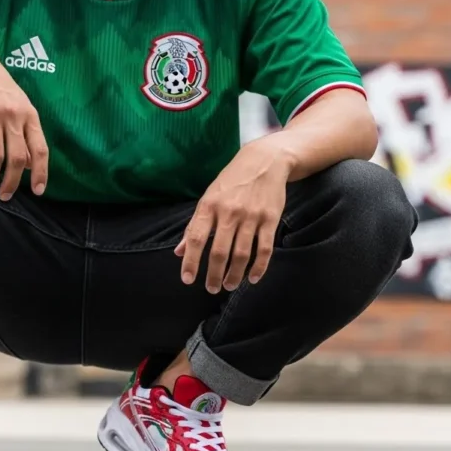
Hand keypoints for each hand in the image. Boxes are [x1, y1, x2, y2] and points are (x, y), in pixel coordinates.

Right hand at [0, 41, 47, 199]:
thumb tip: (30, 164)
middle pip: (17, 159)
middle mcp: (13, 116)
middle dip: (11, 183)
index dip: (41, 173)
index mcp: (29, 115)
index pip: (40, 149)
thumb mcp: (19, 106)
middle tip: (5, 196)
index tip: (37, 191)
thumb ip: (26, 133)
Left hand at [175, 138, 290, 292]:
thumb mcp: (208, 197)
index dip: (191, 262)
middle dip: (214, 275)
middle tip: (212, 288)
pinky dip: (259, 267)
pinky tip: (252, 278)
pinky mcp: (270, 219)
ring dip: (234, 275)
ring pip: (241, 254)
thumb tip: (179, 252)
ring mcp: (251, 216)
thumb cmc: (231, 182)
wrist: (265, 161)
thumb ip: (194, 226)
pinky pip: (264, 248)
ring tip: (229, 285)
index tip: (188, 280)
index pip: (196, 239)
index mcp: (209, 206)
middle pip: (219, 252)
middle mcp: (229, 212)